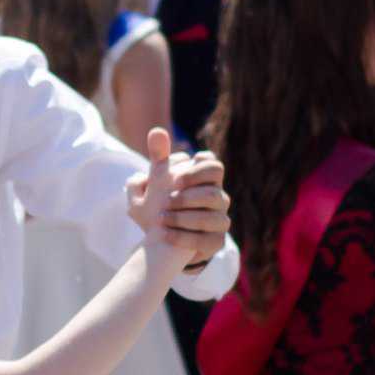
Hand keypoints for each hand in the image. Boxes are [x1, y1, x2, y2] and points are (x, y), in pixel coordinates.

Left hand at [128, 130, 228, 270]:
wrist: (160, 241)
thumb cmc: (159, 205)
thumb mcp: (154, 182)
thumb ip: (157, 156)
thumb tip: (157, 132)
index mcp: (205, 180)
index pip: (213, 166)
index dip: (197, 171)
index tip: (174, 179)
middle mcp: (217, 198)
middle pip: (214, 192)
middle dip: (188, 197)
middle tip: (166, 201)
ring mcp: (220, 220)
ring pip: (212, 216)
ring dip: (183, 218)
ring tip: (161, 219)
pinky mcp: (216, 242)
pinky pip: (206, 239)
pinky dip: (183, 236)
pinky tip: (164, 234)